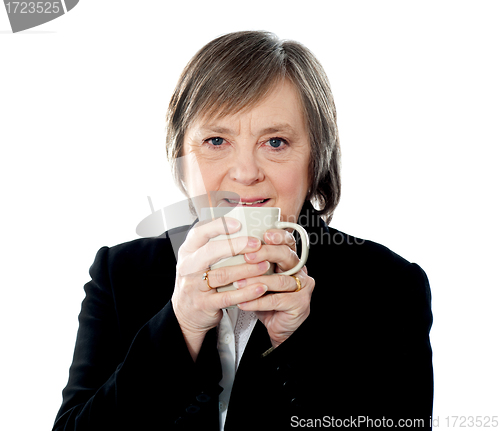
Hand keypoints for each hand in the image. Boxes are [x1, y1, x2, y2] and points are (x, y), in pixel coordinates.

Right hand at [171, 217, 270, 360]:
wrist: (184, 314)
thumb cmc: (197, 281)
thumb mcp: (197, 260)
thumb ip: (213, 245)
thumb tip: (241, 226)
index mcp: (188, 251)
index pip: (199, 232)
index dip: (219, 226)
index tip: (238, 224)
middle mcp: (188, 267)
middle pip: (211, 251)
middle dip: (236, 246)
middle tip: (257, 244)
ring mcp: (194, 286)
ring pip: (223, 275)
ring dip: (247, 269)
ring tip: (265, 265)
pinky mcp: (204, 304)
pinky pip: (228, 297)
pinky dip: (246, 292)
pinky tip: (260, 287)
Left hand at [236, 229, 314, 347]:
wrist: (278, 325)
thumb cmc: (267, 297)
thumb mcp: (259, 276)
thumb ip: (252, 263)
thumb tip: (229, 250)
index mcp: (289, 259)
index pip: (287, 242)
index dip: (278, 236)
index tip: (264, 235)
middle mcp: (299, 270)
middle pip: (287, 256)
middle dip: (266, 253)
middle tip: (248, 256)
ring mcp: (302, 286)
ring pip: (280, 280)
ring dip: (257, 281)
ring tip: (238, 283)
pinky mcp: (300, 303)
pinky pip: (276, 300)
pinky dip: (258, 301)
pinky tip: (243, 303)